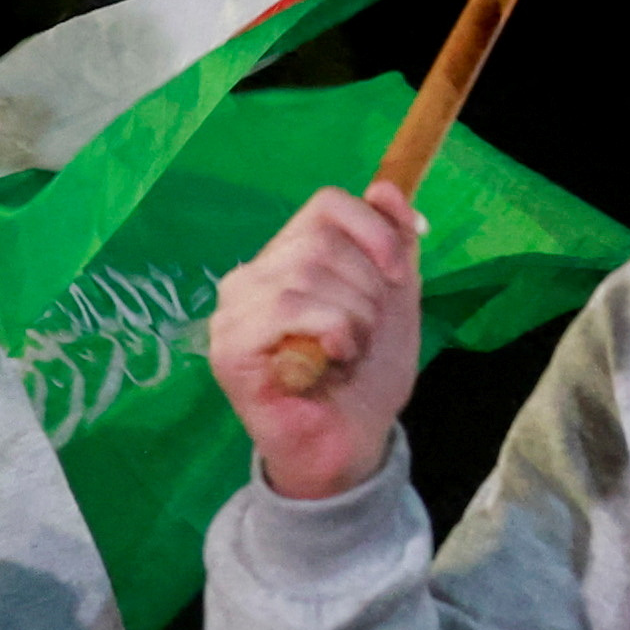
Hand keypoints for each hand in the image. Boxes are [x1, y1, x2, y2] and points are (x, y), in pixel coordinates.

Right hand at [206, 184, 422, 502]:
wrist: (351, 442)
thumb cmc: (365, 376)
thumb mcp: (395, 299)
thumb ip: (393, 242)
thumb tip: (385, 187)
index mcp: (288, 256)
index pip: (327, 204)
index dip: (373, 230)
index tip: (400, 273)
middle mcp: (253, 274)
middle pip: (321, 241)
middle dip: (366, 290)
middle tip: (365, 334)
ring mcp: (234, 310)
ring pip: (306, 275)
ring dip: (353, 318)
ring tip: (350, 352)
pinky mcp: (229, 346)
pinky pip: (288, 308)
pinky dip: (331, 331)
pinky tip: (333, 360)